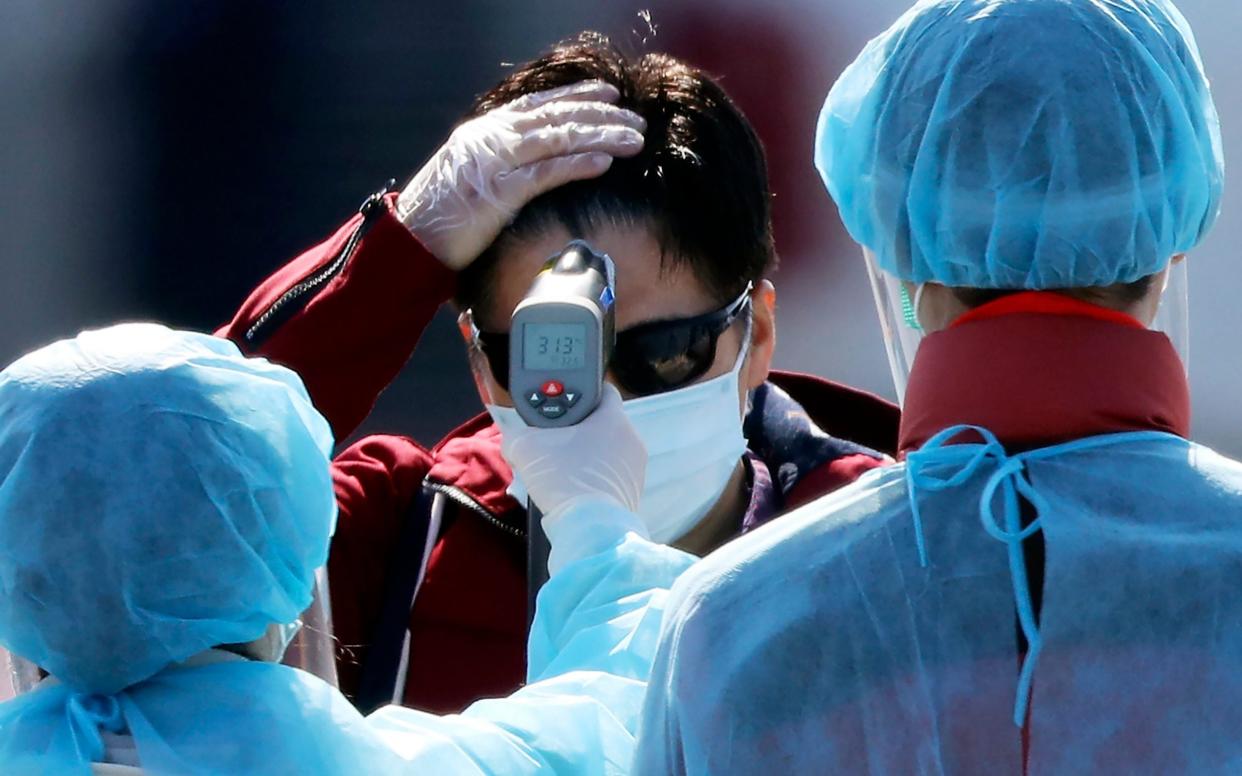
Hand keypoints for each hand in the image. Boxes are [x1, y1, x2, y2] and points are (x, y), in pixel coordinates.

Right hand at [397, 81, 645, 269]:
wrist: (408, 242)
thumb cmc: (439, 217)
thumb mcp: (468, 176)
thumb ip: (498, 161)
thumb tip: (532, 161)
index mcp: (484, 131)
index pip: (538, 104)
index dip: (577, 96)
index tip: (609, 94)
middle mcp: (491, 138)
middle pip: (556, 116)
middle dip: (600, 115)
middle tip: (635, 118)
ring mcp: (494, 162)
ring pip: (558, 139)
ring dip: (600, 136)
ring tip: (633, 138)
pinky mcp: (498, 193)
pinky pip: (546, 173)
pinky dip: (578, 164)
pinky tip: (604, 161)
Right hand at [500, 384, 645, 523]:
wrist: (587, 528)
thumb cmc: (564, 479)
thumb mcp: (526, 448)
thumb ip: (516, 432)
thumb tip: (512, 436)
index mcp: (614, 419)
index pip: (601, 390)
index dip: (577, 393)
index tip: (559, 403)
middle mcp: (631, 440)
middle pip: (600, 423)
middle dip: (576, 429)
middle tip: (551, 439)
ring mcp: (635, 469)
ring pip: (605, 451)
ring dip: (583, 454)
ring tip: (558, 467)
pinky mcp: (631, 493)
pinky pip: (608, 476)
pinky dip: (591, 477)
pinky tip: (571, 488)